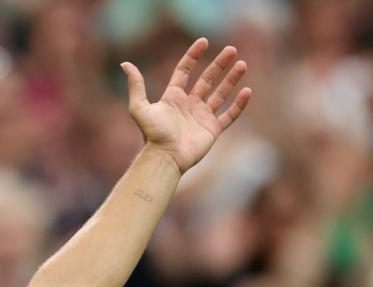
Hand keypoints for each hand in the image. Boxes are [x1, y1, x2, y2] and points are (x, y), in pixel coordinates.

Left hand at [122, 38, 250, 174]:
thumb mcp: (139, 108)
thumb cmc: (152, 135)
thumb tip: (125, 64)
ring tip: (242, 64)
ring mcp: (202, 117)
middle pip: (207, 79)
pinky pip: (229, 115)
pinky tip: (247, 91)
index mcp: (173, 97)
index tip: (203, 41)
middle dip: (219, 64)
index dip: (193, 56)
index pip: (185, 71)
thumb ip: (136, 86)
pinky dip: (238, 105)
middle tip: (231, 50)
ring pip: (220, 94)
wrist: (165, 158)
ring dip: (231, 79)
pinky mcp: (212, 130)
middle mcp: (189, 105)